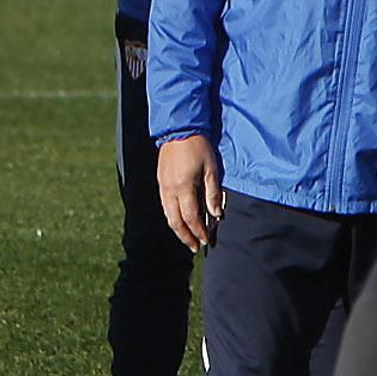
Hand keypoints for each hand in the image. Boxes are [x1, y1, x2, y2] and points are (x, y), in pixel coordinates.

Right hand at [157, 134, 222, 253]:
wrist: (179, 129)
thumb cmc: (199, 147)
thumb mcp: (211, 169)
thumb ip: (213, 193)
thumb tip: (216, 214)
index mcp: (183, 187)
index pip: (191, 217)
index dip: (199, 231)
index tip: (207, 241)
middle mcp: (170, 190)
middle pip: (175, 221)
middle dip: (186, 236)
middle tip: (196, 246)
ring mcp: (163, 186)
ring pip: (167, 215)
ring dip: (178, 229)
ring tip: (188, 237)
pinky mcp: (160, 181)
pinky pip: (164, 205)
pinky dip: (172, 217)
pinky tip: (179, 220)